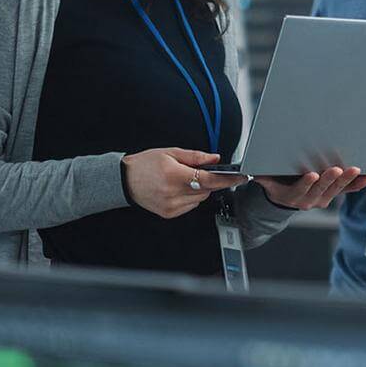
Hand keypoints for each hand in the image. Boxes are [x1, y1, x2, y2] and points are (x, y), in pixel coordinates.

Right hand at [122, 148, 244, 218]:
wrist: (125, 180)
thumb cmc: (145, 165)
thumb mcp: (170, 153)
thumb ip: (196, 156)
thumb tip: (215, 158)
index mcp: (174, 175)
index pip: (209, 179)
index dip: (227, 179)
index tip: (240, 177)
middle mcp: (173, 193)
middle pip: (207, 190)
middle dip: (208, 180)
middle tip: (197, 171)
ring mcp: (171, 206)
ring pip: (200, 199)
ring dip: (200, 189)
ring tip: (183, 179)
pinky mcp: (169, 213)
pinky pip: (191, 206)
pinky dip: (191, 198)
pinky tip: (178, 189)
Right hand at [255, 150, 365, 210]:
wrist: (286, 198)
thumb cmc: (278, 184)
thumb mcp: (267, 181)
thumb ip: (262, 177)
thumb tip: (248, 172)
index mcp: (293, 196)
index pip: (300, 190)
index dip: (306, 183)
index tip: (311, 175)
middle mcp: (309, 200)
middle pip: (320, 189)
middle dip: (329, 179)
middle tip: (336, 169)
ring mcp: (322, 198)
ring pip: (335, 190)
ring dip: (346, 180)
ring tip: (355, 170)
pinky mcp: (332, 194)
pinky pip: (346, 191)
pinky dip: (356, 185)